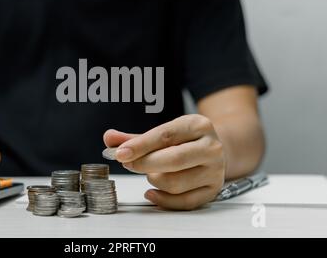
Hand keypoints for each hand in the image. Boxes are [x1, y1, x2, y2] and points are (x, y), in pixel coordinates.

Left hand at [103, 115, 224, 209]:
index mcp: (198, 125)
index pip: (165, 136)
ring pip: (175, 183)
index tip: (119, 153)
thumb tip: (109, 138)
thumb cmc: (185, 140)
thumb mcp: (164, 132)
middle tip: (128, 164)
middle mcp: (211, 147)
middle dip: (144, 164)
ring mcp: (215, 170)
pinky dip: (163, 200)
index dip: (140, 145)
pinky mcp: (213, 190)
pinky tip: (151, 192)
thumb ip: (135, 137)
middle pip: (173, 160)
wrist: (217, 150)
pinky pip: (184, 202)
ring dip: (153, 180)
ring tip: (149, 172)